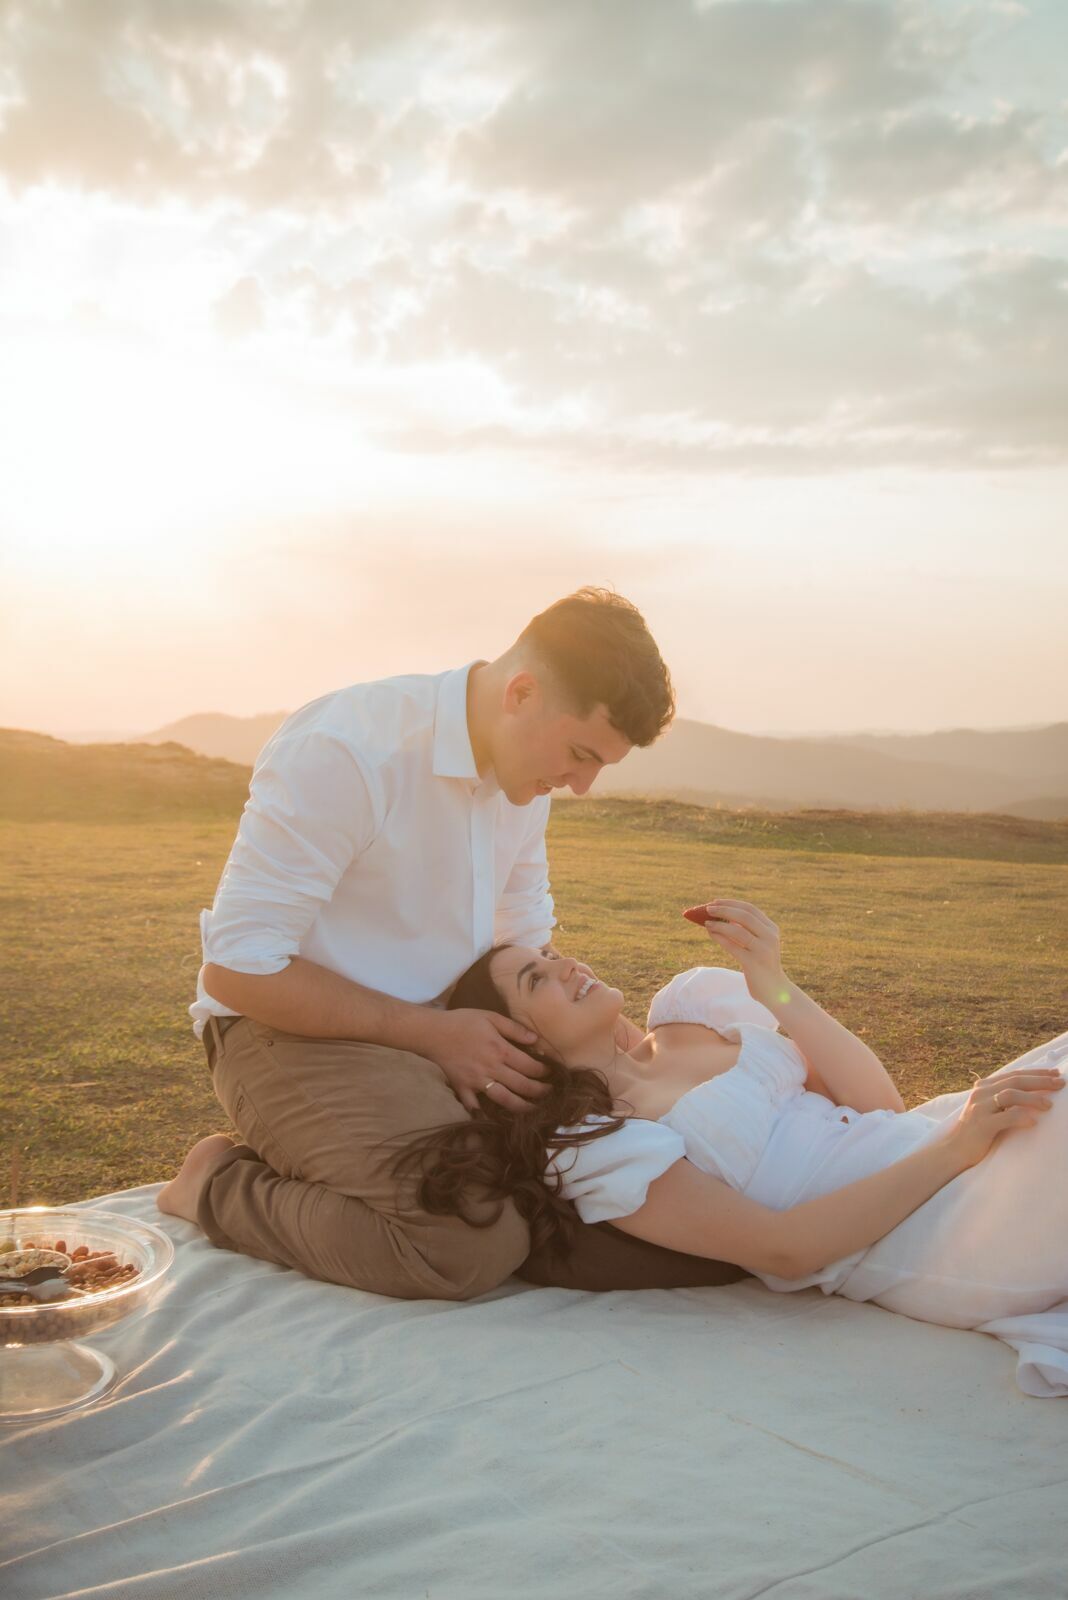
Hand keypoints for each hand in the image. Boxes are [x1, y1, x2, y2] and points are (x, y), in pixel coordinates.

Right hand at [425, 1008, 551, 1115]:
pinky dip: (485, 1115)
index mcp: (501, 1050)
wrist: (433, 1033)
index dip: (544, 1072)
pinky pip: (476, 1107)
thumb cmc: (463, 1022)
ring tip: (533, 1110)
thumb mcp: (491, 1017)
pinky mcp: (463, 1089)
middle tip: (550, 1093)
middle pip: (522, 1086)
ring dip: (522, 1107)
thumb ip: (514, 1029)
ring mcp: (477, 1082)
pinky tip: (495, 1118)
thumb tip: (535, 1040)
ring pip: (505, 1100)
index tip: (551, 1073)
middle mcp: (492, 1069)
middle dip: (539, 1091)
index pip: (530, 1066)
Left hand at [691, 898, 788, 1008]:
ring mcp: (763, 950)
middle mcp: (770, 937)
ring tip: (706, 922)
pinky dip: (720, 937)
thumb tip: (718, 915)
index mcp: (772, 929)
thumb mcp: (757, 943)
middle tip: (707, 909)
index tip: (715, 902)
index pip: (750, 909)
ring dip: (719, 924)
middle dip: (724, 910)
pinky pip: (733, 947)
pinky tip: (711, 933)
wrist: (774, 990)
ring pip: (738, 931)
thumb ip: (744, 930)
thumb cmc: (760, 964)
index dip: (731, 903)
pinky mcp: (754, 963)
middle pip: (745, 916)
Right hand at [944, 1067, 1063, 1168]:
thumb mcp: (989, 1109)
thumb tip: (1033, 1092)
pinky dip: (1022, 1117)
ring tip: (1049, 1105)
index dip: (1036, 1072)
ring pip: (1011, 1094)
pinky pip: (1006, 1117)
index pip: (1014, 1074)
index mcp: (984, 1087)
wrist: (955, 1150)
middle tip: (1059, 1083)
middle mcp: (981, 1093)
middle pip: (1015, 1080)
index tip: (1055, 1072)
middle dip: (1040, 1081)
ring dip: (1033, 1098)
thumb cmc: (978, 1131)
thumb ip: (1003, 1098)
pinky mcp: (982, 1125)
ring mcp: (980, 1108)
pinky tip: (1033, 1122)